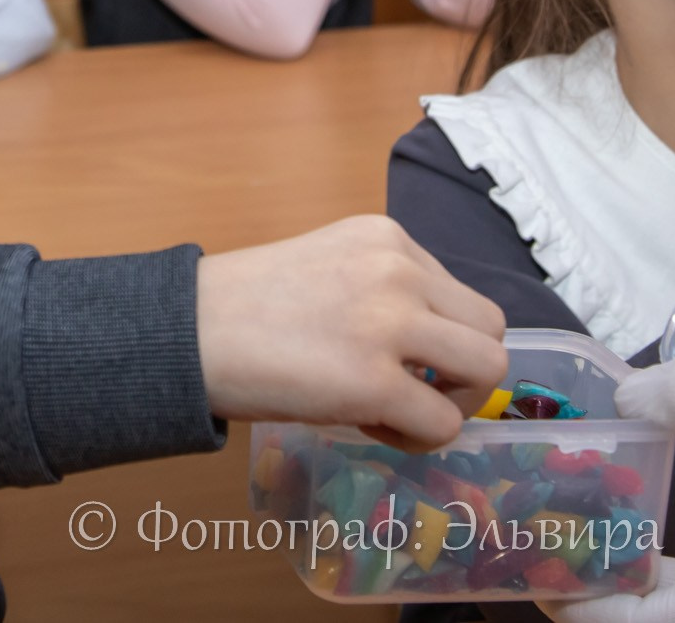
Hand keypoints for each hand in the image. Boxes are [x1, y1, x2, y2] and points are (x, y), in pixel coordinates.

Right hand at [196, 215, 506, 449]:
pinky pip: (442, 423)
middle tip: (414, 390)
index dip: (437, 336)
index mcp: (385, 237)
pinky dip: (418, 437)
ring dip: (452, 401)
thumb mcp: (327, 267)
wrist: (185, 333)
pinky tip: (372, 426)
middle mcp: (397, 269)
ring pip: (486, 369)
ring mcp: (389, 322)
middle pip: (489, 328)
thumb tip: (432, 349)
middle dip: (462, 370)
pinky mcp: (374, 381)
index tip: (391, 355)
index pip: (458, 293)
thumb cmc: (243, 309)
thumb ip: (382, 289)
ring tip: (401, 410)